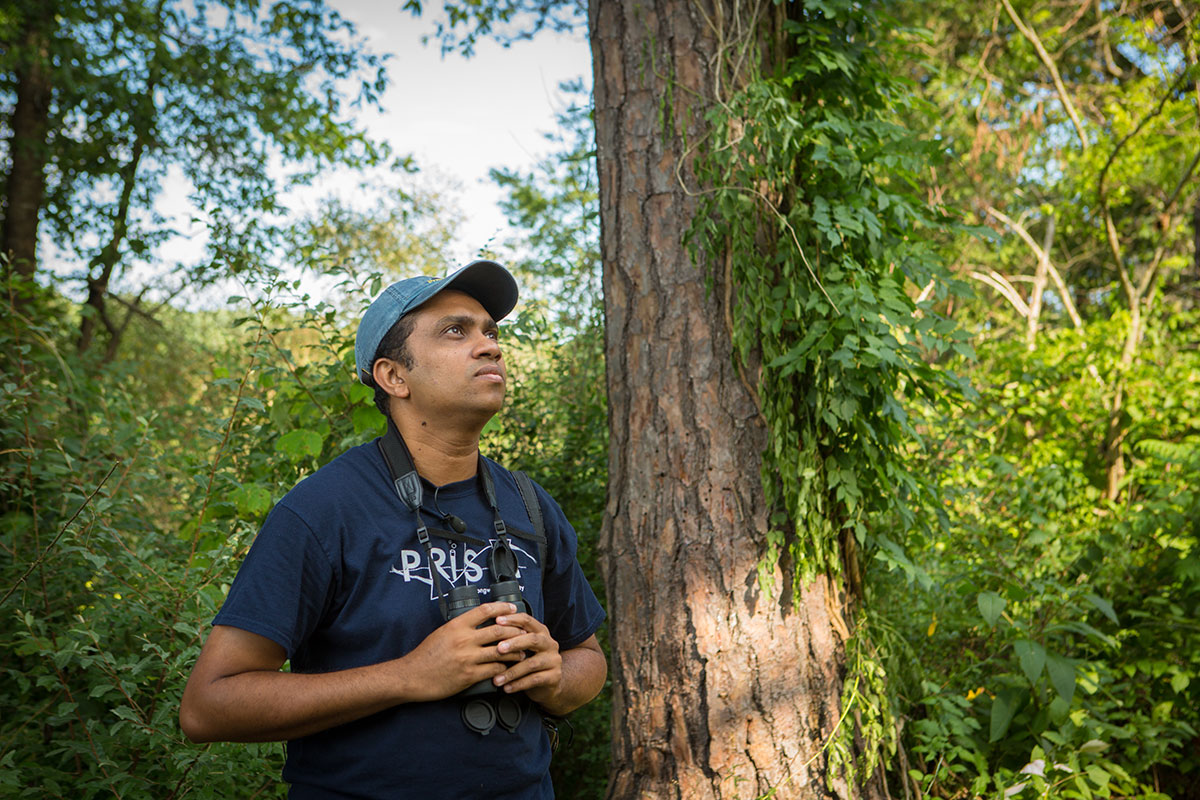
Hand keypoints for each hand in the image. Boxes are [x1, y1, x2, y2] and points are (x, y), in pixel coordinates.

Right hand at [398, 602, 525, 701]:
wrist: (412, 676)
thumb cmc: (425, 655)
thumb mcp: (442, 633)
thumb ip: (460, 627)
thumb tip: (478, 622)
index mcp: (456, 625)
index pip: (485, 610)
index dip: (502, 608)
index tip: (512, 608)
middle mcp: (464, 639)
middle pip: (499, 631)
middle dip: (516, 631)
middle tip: (523, 633)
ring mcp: (467, 658)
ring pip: (501, 651)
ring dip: (515, 651)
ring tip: (521, 652)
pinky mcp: (469, 675)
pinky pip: (494, 669)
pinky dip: (504, 668)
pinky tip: (508, 668)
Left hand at [490, 612, 562, 705]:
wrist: (549, 684)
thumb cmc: (529, 661)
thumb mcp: (523, 647)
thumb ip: (512, 638)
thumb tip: (488, 630)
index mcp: (541, 632)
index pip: (527, 620)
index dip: (512, 619)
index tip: (497, 621)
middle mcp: (549, 643)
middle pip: (533, 639)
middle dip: (514, 643)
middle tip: (499, 648)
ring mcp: (553, 660)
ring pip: (531, 664)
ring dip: (511, 672)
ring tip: (496, 678)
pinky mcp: (554, 677)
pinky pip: (534, 680)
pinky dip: (518, 684)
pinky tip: (506, 687)